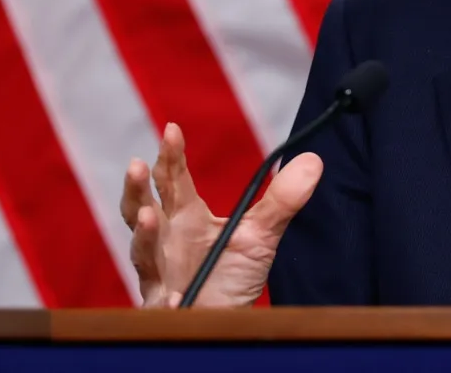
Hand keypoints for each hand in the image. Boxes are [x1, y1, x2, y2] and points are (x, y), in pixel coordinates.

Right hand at [120, 122, 322, 308]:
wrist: (230, 320)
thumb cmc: (235, 275)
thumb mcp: (261, 235)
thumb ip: (282, 200)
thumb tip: (313, 160)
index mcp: (185, 215)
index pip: (173, 179)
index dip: (170, 155)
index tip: (171, 129)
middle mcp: (164, 238)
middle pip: (141, 207)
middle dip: (137, 188)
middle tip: (137, 164)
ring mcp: (158, 271)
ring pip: (141, 250)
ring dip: (143, 235)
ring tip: (148, 218)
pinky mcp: (161, 305)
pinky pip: (159, 301)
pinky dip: (165, 300)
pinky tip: (174, 298)